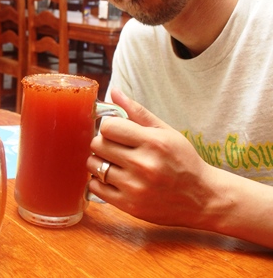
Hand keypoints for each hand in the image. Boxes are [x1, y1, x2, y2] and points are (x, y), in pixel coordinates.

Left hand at [87, 88, 215, 227]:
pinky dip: (99, 181)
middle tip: (114, 147)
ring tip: (113, 163)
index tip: (116, 132)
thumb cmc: (184, 161)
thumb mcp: (166, 132)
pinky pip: (95, 187)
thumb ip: (137, 112)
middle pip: (97, 144)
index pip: (108, 127)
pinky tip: (113, 178)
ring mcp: (136, 187)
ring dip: (99, 162)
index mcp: (153, 142)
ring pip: (93, 165)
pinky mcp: (129, 206)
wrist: (203, 199)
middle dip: (102, 143)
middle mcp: (144, 165)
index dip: (108, 127)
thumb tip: (113, 91)